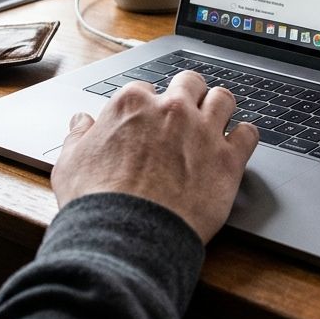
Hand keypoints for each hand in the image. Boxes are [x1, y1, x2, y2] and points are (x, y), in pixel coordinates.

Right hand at [51, 70, 258, 242]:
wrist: (128, 235)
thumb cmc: (98, 202)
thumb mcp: (70, 163)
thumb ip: (79, 136)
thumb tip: (81, 122)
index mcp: (132, 105)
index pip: (146, 88)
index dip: (148, 104)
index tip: (149, 119)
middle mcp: (172, 110)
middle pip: (189, 83)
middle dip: (188, 93)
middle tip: (187, 111)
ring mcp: (203, 131)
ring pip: (223, 99)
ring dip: (220, 107)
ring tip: (217, 120)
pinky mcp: (228, 159)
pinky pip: (249, 134)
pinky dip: (245, 136)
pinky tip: (238, 144)